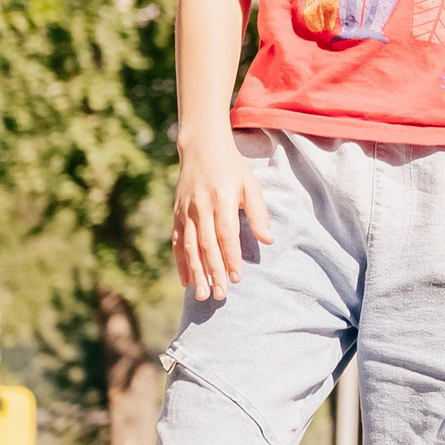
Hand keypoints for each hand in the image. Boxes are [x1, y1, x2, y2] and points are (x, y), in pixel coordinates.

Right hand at [171, 132, 271, 301]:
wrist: (201, 149)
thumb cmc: (232, 169)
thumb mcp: (251, 185)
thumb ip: (258, 213)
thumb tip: (268, 240)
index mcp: (222, 199)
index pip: (226, 235)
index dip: (230, 257)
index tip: (237, 278)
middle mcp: (201, 207)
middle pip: (206, 245)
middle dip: (213, 272)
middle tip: (219, 295)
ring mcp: (185, 211)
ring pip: (189, 247)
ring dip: (196, 272)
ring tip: (202, 294)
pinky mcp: (176, 214)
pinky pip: (177, 242)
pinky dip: (181, 262)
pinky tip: (187, 280)